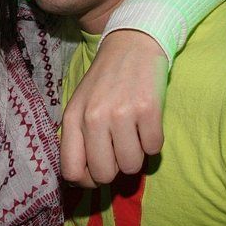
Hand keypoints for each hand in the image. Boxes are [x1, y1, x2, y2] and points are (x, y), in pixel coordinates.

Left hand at [60, 29, 168, 187]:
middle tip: (119, 149)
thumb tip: (82, 180)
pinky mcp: (148, 109)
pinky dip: (153, 141)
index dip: (87, 180)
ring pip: (132, 166)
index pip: (71, 171)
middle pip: (104, 175)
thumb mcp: (80, 105)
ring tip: (133, 132)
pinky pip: (154, 149)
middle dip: (115, 168)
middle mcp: (94, 117)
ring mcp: (121, 113)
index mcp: (73, 118)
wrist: (132, 45)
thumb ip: (78, 139)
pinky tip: (147, 122)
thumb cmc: (104, 81)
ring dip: (136, 155)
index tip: (97, 172)